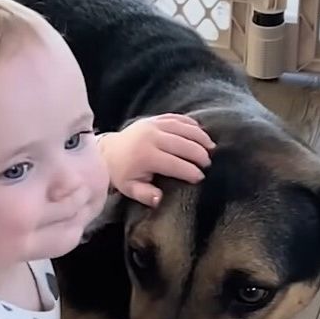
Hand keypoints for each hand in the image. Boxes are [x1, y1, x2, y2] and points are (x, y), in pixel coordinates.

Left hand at [98, 114, 213, 206]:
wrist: (108, 151)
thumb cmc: (122, 173)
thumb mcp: (130, 188)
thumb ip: (145, 195)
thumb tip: (159, 200)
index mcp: (146, 156)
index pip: (176, 165)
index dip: (191, 172)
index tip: (200, 178)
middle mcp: (151, 138)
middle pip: (184, 145)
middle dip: (200, 155)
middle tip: (208, 164)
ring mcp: (153, 125)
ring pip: (184, 129)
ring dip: (201, 138)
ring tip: (211, 148)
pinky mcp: (155, 118)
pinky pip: (178, 118)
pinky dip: (192, 125)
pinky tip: (202, 132)